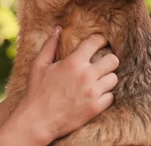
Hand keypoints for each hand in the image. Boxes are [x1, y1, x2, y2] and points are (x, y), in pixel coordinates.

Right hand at [15, 27, 118, 142]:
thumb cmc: (37, 91)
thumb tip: (57, 29)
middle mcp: (87, 76)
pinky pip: (111, 96)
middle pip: (113, 60)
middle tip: (100, 63)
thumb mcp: (39, 65)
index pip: (96, 42)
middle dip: (107, 60)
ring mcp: (93, 93)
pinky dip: (104, 95)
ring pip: (114, 78)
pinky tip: (94, 95)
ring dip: (106, 78)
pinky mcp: (96, 108)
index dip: (100, 39)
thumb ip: (49, 46)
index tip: (100, 41)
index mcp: (73, 62)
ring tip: (96, 80)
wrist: (38, 120)